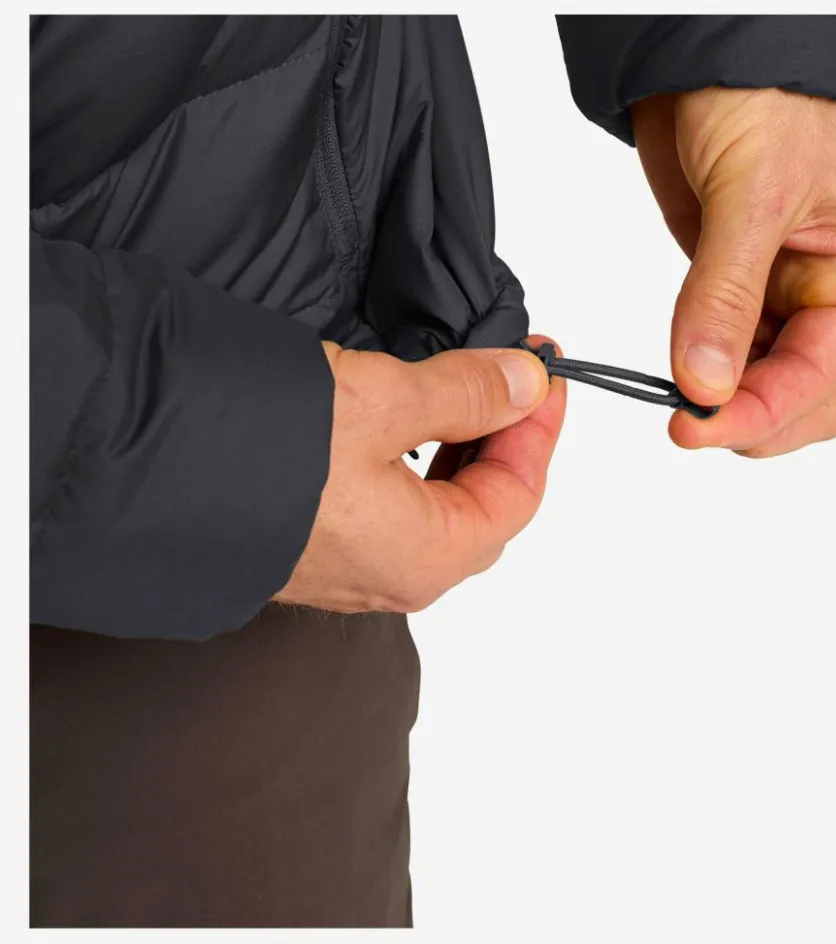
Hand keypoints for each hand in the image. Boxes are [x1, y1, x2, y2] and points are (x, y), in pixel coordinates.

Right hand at [275, 337, 565, 612]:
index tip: (545, 369)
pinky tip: (411, 422)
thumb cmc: (258, 449)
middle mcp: (396, 577)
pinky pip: (396, 509)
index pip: (519, 493)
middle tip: (513, 372)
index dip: (540, 426)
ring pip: (439, 508)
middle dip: (505, 435)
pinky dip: (419, 461)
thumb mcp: (380, 401)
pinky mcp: (320, 546)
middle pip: (484, 505)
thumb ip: (463, 392)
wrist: (138, 467)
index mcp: (427, 556)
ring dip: (462, 446)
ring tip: (467, 386)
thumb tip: (524, 379)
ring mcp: (355, 567)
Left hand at [632, 87, 835, 456]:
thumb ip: (726, 294)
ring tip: (677, 403)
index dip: (763, 409)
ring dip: (726, 403)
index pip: (823, 372)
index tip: (697, 425)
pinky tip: (676, 376)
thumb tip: (705, 382)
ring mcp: (778, 295)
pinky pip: (728, 354)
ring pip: (766, 383)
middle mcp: (826, 292)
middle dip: (752, 418)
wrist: (715, 57)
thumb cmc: (767, 97)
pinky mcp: (734, 289)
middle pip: (805, 396)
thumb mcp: (754, 193)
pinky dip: (703, 374)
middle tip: (687, 424)